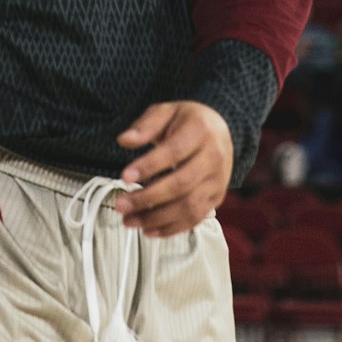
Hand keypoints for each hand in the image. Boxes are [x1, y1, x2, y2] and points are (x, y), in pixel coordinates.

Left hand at [114, 100, 232, 238]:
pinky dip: (171, 228)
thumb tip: (124, 140)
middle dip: (147, 198)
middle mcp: (214, 156)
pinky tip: (149, 229)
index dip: (149, 166)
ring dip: (156, 218)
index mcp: (201, 130)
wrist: (219, 131)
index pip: (174, 151)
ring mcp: (217, 180)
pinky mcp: (216, 198)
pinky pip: (195, 219)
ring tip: (130, 220)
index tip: (125, 176)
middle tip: (121, 204)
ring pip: (188, 206)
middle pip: (180, 184)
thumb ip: (145, 125)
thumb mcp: (166, 112)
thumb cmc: (188, 122)